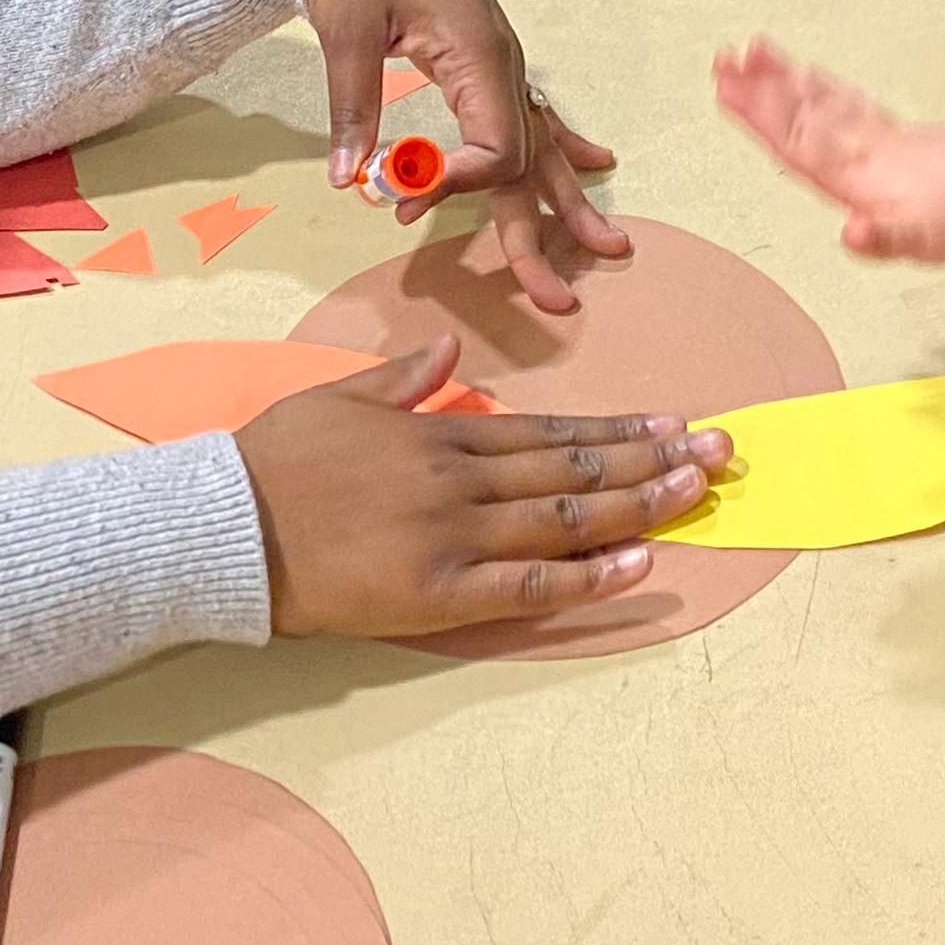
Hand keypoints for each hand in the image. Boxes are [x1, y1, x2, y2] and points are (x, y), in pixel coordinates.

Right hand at [234, 338, 729, 636]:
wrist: (224, 528)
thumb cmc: (273, 463)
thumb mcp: (337, 398)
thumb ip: (403, 377)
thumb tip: (451, 351)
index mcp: (437, 433)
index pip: (548, 428)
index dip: (615, 427)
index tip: (670, 421)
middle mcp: (458, 480)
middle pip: (574, 466)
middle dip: (652, 457)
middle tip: (719, 450)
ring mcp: (453, 537)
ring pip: (565, 516)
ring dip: (640, 502)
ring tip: (698, 491)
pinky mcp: (438, 593)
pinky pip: (530, 585)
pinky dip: (588, 573)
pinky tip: (639, 561)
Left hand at [303, 0, 627, 313]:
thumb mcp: (346, 29)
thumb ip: (355, 108)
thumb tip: (352, 180)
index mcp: (478, 54)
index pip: (493, 151)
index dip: (453, 188)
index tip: (398, 200)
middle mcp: (501, 62)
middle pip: (529, 163)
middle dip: (540, 232)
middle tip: (556, 299)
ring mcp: (499, 59)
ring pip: (540, 142)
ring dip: (565, 199)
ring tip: (604, 247)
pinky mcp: (483, 55)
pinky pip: (531, 111)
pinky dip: (559, 145)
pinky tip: (591, 166)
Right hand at [711, 41, 944, 262]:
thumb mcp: (928, 243)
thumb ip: (883, 239)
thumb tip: (849, 233)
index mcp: (862, 174)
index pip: (798, 141)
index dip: (759, 115)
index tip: (726, 87)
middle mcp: (864, 149)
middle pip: (802, 114)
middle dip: (760, 88)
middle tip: (722, 59)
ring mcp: (880, 138)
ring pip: (822, 102)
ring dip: (785, 78)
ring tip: (754, 50)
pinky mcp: (895, 136)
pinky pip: (846, 102)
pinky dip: (821, 86)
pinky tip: (809, 77)